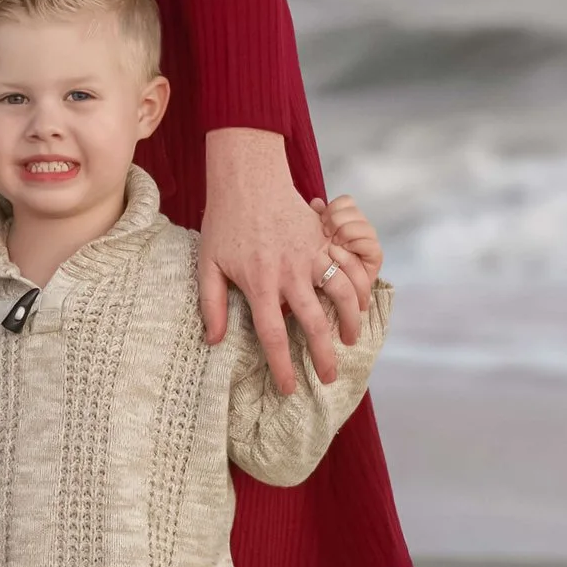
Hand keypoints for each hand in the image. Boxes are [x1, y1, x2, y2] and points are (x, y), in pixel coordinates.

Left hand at [196, 128, 365, 393]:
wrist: (249, 178)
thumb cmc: (224, 222)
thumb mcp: (207, 263)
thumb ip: (211, 303)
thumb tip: (214, 341)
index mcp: (259, 283)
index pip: (273, 335)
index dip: (283, 366)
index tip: (290, 387)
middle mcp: (288, 273)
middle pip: (313, 324)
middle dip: (323, 356)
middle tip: (329, 378)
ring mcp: (310, 256)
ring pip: (341, 295)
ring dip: (350, 321)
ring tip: (350, 341)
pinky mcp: (322, 241)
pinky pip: (348, 268)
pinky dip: (358, 288)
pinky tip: (359, 304)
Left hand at [317, 193, 382, 310]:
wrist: (323, 293)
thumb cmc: (315, 264)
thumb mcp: (311, 239)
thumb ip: (315, 219)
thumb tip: (316, 203)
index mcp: (344, 218)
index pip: (347, 201)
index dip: (335, 208)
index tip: (322, 222)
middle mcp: (359, 227)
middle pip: (355, 211)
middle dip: (339, 221)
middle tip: (327, 234)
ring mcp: (368, 242)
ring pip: (364, 226)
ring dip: (347, 233)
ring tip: (334, 245)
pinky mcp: (375, 257)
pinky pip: (371, 245)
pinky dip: (356, 245)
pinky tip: (342, 252)